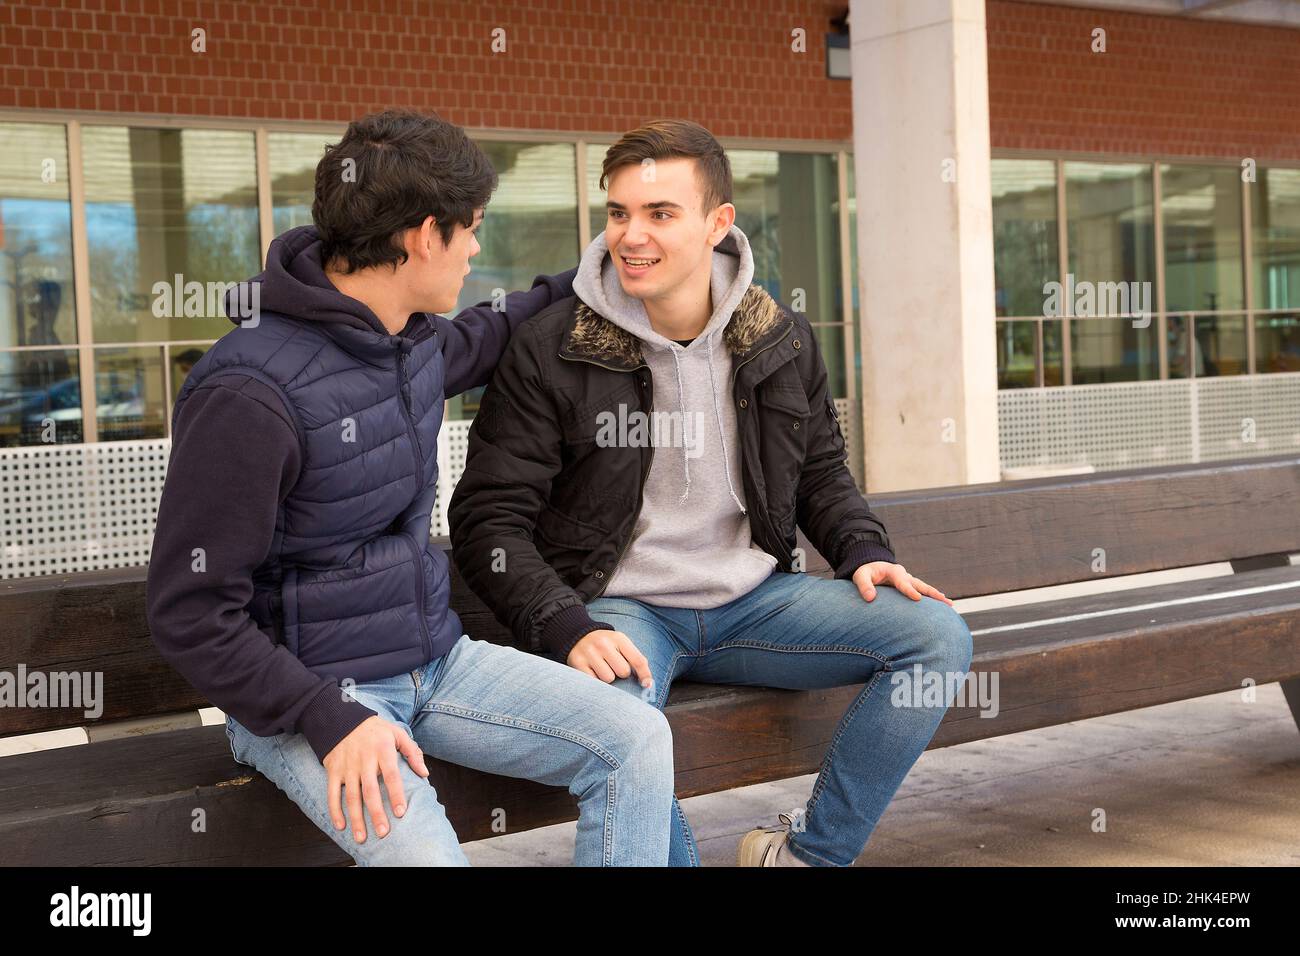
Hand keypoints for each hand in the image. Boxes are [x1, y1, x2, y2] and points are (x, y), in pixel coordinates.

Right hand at [323, 715, 429, 843]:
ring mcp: (347, 766)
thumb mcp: (397, 733)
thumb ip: (412, 752)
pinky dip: (334, 810)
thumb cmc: (374, 729)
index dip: (396, 795)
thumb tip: (425, 773)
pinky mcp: (333, 770)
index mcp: (382, 750)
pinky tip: (341, 826)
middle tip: (383, 833)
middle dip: (376, 813)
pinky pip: (332, 793)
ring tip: (362, 838)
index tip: (401, 813)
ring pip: (351, 796)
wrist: (341, 718)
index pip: (391, 776)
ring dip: (356, 818)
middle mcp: (364, 760)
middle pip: (370, 791)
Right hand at [566, 629, 652, 686]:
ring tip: (602, 669)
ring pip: (608, 679)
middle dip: (621, 673)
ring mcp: (589, 653)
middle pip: (623, 672)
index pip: (638, 660)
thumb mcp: (621, 645)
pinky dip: (595, 681)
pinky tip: (593, 672)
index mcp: (618, 638)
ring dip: (607, 678)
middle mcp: (603, 644)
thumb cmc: (606, 645)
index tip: (646, 685)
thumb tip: (647, 684)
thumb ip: (635, 660)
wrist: (578, 636)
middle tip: (613, 667)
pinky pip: (593, 682)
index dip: (645, 675)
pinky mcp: (577, 663)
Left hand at [853, 561, 952, 605]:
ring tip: (949, 604)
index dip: (909, 590)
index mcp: (893, 572)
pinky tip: (942, 605)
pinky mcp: (910, 586)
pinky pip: (922, 592)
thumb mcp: (860, 576)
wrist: (871, 567)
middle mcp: (904, 575)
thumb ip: (864, 586)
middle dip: (932, 593)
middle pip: (920, 584)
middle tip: (944, 600)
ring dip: (936, 596)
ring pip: (924, 588)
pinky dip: (932, 598)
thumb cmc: (865, 572)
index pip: (902, 582)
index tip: (918, 598)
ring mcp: (909, 581)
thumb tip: (870, 598)